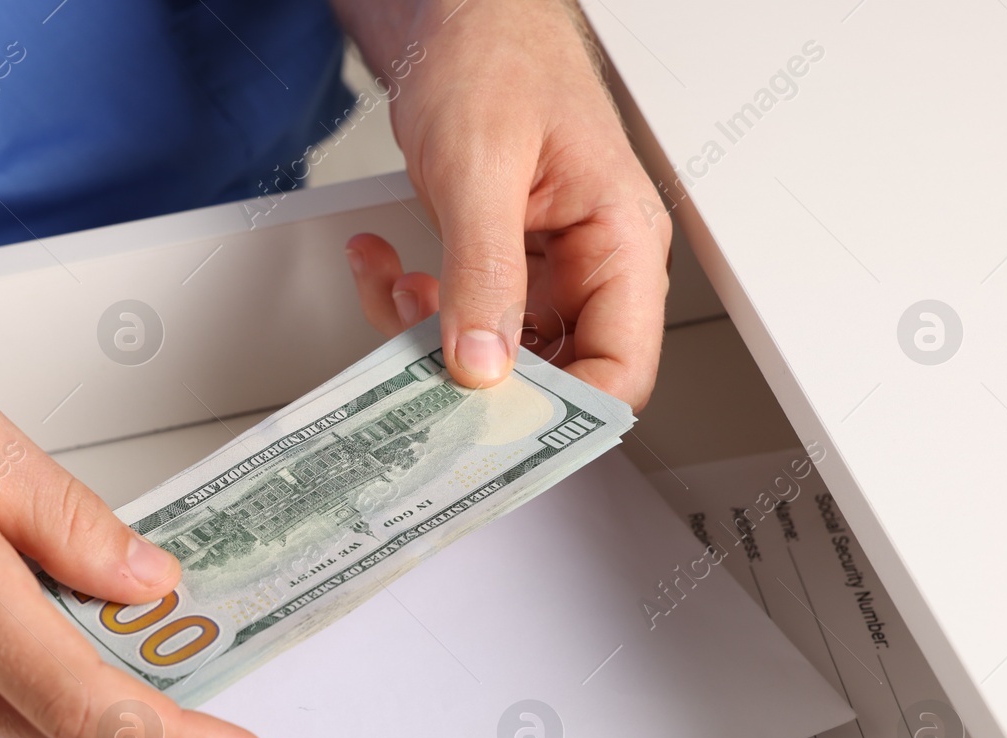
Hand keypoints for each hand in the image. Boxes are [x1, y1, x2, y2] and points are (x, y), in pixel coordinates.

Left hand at [334, 0, 669, 408]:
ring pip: (494, 352)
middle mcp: (591, 263)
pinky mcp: (498, 261)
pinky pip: (460, 314)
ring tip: (393, 288)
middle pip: (552, 373)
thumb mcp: (481, 166)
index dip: (563, 415)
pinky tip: (385, 263)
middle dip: (477, 375)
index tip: (495, 428)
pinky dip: (411, 301)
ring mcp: (543, 266)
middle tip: (418, 368)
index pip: (620, 370)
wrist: (458, 12)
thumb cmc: (496, 53)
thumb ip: (484, 271)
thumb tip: (482, 362)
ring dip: (430, 336)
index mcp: (621, 241)